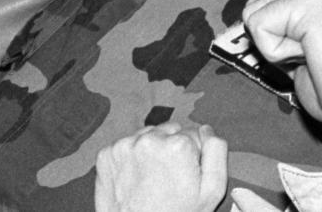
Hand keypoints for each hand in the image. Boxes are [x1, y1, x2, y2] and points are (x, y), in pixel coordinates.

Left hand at [94, 123, 227, 211]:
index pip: (195, 134)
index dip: (193, 156)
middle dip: (172, 148)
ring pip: (147, 136)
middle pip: (170, 131)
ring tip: (152, 179)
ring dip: (151, 150)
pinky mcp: (106, 155)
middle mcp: (149, 139)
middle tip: (170, 177)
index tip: (186, 175)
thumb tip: (206, 129)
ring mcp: (124, 146)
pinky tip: (135, 179)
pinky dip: (131, 158)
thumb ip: (216, 153)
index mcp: (178, 145)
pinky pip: (126, 146)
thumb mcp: (211, 192)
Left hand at [242, 0, 321, 130]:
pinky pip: (260, 27)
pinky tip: (311, 57)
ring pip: (256, 16)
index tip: (312, 57)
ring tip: (314, 57)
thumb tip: (250, 24)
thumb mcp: (307, 48)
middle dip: (274, 43)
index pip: (266, 5)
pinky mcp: (311, 0)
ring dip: (277, 49)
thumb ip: (285, 29)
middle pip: (256, 7)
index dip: (276, 41)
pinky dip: (278, 54)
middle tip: (313, 59)